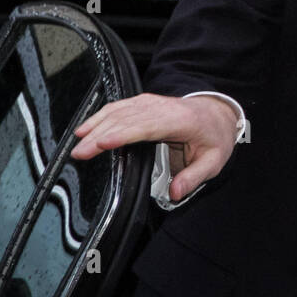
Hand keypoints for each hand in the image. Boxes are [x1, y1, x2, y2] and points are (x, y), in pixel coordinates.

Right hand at [72, 93, 240, 201]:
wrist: (218, 112)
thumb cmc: (214, 136)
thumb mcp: (214, 160)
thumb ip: (194, 177)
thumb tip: (175, 193)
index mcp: (180, 121)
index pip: (147, 126)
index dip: (122, 134)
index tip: (102, 143)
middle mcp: (162, 108)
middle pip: (126, 119)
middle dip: (100, 135)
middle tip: (80, 153)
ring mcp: (152, 103)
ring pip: (119, 111)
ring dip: (96, 124)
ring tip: (78, 142)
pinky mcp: (144, 103)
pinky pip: (119, 107)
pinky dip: (101, 116)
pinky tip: (87, 126)